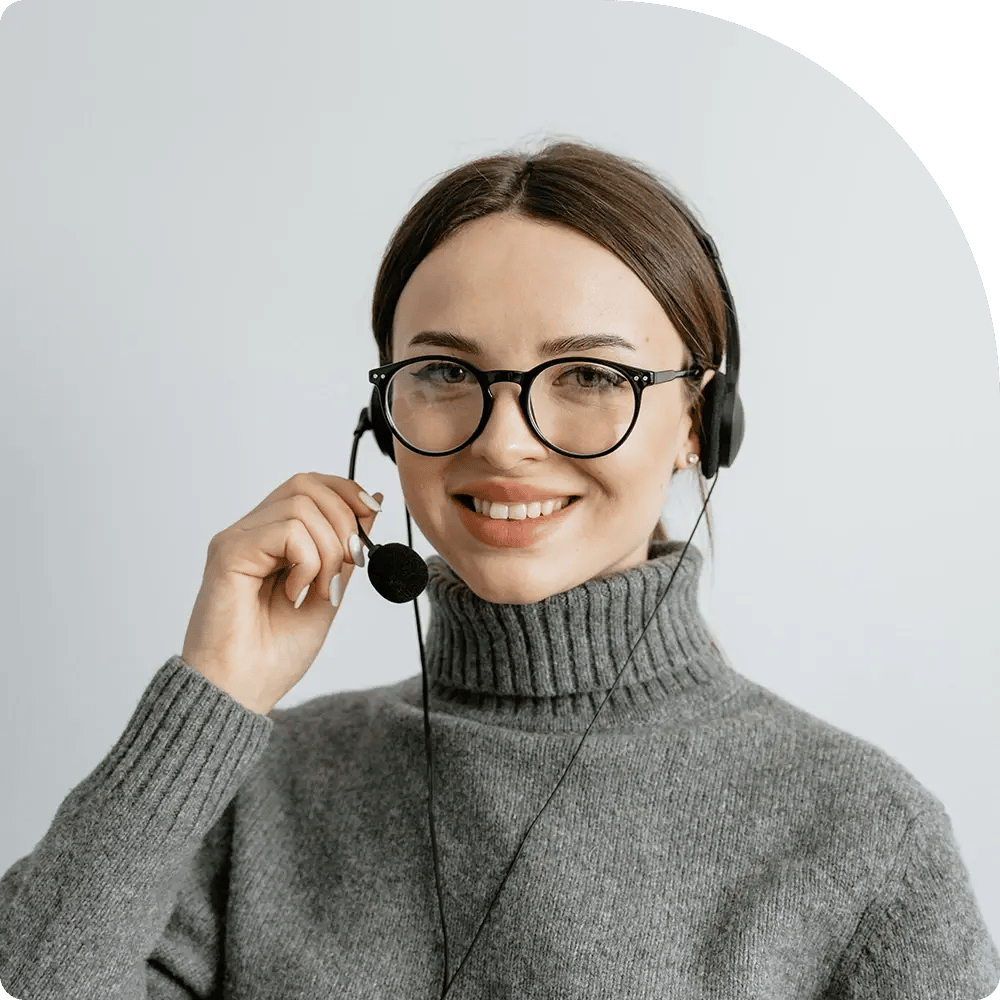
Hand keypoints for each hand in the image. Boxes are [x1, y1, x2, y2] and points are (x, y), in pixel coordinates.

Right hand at [181, 472, 382, 714]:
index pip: (310, 486)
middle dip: (344, 519)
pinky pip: (286, 530)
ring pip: (300, 504)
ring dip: (328, 549)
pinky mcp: (228, 553)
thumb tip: (372, 503)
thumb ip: (345, 550)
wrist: (240, 694)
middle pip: (306, 484)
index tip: (371, 515)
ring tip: (318, 591)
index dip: (346, 492)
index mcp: (271, 540)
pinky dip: (307, 560)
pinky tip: (295, 594)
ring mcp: (237, 540)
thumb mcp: (328, 591)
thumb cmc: (273, 655)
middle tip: (349, 565)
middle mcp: (251, 532)